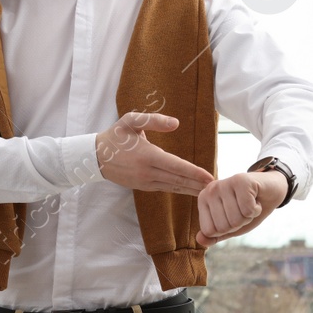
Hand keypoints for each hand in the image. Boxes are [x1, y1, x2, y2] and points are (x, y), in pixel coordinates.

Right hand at [95, 112, 215, 195]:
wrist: (95, 158)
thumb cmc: (115, 136)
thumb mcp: (131, 120)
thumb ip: (154, 120)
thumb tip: (176, 123)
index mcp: (147, 156)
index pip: (176, 166)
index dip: (194, 172)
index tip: (210, 177)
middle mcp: (147, 172)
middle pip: (178, 179)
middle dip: (198, 184)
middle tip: (217, 187)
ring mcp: (145, 182)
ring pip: (173, 187)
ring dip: (191, 189)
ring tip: (208, 192)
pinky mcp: (143, 186)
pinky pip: (165, 188)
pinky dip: (179, 189)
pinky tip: (190, 189)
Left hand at [195, 170, 286, 245]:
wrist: (271, 189)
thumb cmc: (248, 209)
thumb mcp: (230, 226)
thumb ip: (214, 235)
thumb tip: (199, 240)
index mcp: (203, 200)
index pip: (209, 231)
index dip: (227, 229)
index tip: (233, 215)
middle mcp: (210, 190)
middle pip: (223, 227)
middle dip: (239, 223)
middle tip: (244, 208)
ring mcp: (224, 183)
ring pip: (236, 219)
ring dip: (249, 216)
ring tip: (249, 203)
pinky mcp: (241, 180)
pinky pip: (248, 210)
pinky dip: (256, 209)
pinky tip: (256, 199)